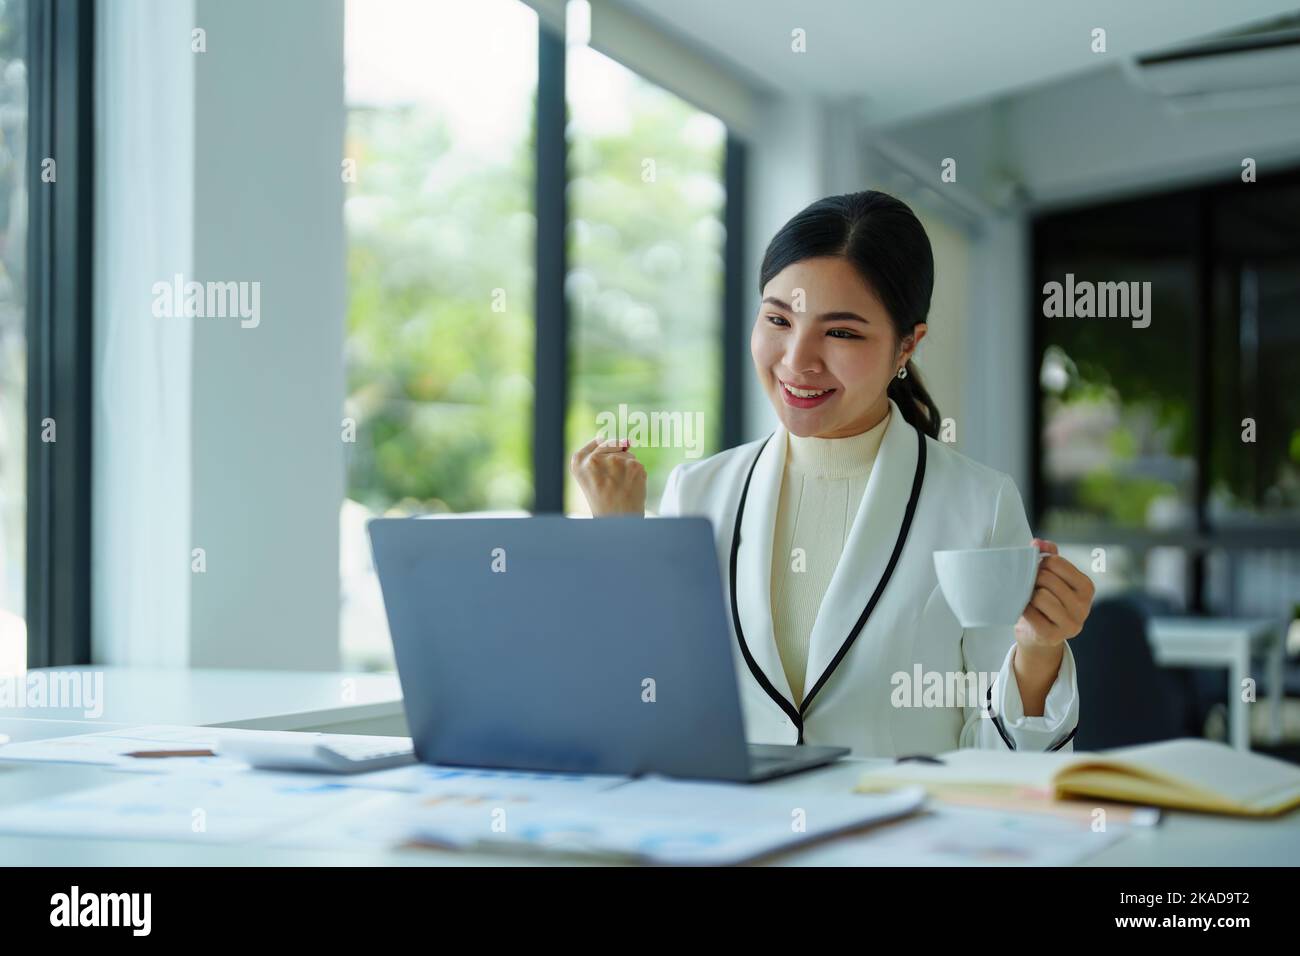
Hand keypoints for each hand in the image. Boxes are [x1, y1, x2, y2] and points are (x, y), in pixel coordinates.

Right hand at [570, 436, 646, 515]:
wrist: (618, 521)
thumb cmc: (603, 500)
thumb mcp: (590, 475)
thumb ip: (601, 453)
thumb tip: (628, 441)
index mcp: (578, 461)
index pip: (599, 440)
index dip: (605, 456)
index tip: (604, 472)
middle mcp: (594, 459)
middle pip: (614, 444)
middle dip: (617, 460)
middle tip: (612, 482)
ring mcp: (614, 461)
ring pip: (627, 454)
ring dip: (627, 468)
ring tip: (620, 486)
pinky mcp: (632, 465)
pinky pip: (637, 462)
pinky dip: (636, 474)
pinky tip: (629, 486)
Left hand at [1015, 538, 1095, 654]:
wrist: (1039, 635)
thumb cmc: (1046, 600)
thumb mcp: (1052, 577)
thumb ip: (1048, 555)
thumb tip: (1038, 542)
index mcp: (1086, 587)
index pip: (1056, 562)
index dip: (1040, 563)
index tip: (1037, 570)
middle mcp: (1084, 606)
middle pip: (1047, 578)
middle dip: (1033, 579)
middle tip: (1030, 586)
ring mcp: (1070, 624)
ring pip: (1040, 596)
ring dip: (1028, 595)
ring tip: (1030, 599)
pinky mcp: (1053, 636)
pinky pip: (1031, 613)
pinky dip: (1023, 609)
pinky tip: (1026, 611)